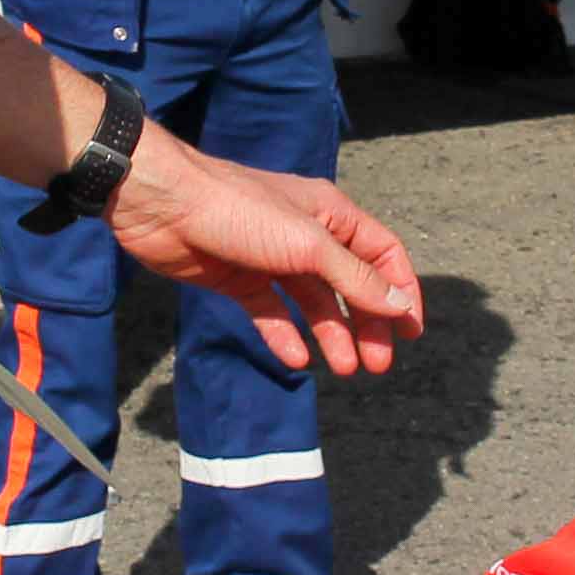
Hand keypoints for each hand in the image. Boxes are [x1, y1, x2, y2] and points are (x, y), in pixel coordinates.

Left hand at [103, 125, 423, 377]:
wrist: (163, 205)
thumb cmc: (240, 211)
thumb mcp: (308, 245)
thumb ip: (355, 278)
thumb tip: (401, 306)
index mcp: (331, 215)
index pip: (382, 254)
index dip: (401, 291)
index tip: (411, 332)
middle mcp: (306, 236)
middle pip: (351, 284)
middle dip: (367, 323)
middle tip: (377, 364)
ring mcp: (271, 259)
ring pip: (313, 303)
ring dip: (332, 335)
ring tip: (346, 369)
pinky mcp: (239, 279)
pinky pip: (271, 313)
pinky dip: (286, 335)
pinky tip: (297, 360)